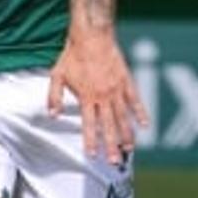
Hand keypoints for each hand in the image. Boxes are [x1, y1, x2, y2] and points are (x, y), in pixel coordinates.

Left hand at [47, 32, 149, 166]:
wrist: (92, 35)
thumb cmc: (72, 55)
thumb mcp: (57, 75)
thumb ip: (54, 97)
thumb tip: (52, 115)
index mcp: (87, 96)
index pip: (89, 124)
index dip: (91, 141)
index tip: (92, 155)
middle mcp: (103, 96)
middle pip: (109, 126)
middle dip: (111, 146)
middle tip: (114, 162)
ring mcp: (117, 89)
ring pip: (124, 117)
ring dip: (127, 135)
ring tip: (130, 150)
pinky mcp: (127, 80)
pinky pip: (135, 100)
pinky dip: (141, 113)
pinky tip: (145, 125)